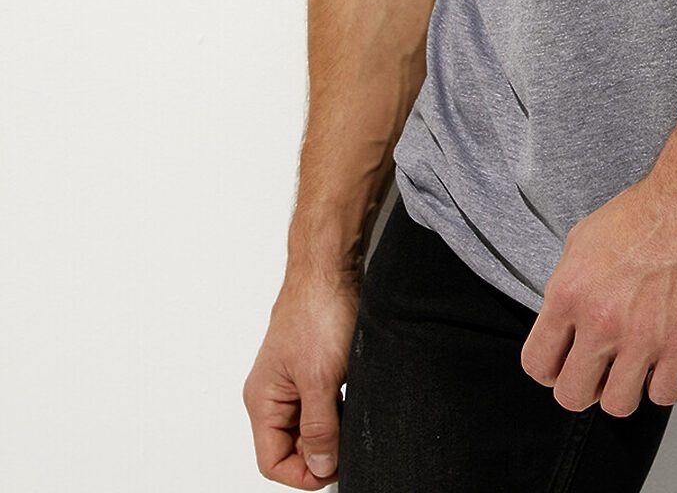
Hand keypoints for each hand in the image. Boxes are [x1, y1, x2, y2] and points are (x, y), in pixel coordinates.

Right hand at [243, 270, 360, 486]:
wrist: (330, 264)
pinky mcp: (313, 365)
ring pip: (310, 425)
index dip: (302, 473)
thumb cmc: (317, 309)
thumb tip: (318, 467)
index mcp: (262, 399)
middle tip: (347, 439)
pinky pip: (323, 403)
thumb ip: (319, 428)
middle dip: (319, 450)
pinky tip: (354, 397)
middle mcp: (273, 392)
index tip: (333, 466)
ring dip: (331, 428)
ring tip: (351, 414)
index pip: (272, 461)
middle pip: (291, 447)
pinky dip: (338, 408)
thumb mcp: (321, 378)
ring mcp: (292, 378)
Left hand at [519, 174, 676, 416]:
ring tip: (632, 367)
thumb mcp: (581, 241)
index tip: (563, 366)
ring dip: (623, 390)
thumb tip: (562, 321)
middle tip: (599, 372)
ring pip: (618, 405)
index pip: (538, 363)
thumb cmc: (641, 215)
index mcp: (568, 293)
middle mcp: (600, 320)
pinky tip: (664, 361)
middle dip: (584, 388)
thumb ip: (566, 287)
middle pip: (572, 396)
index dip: (550, 371)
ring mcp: (642, 336)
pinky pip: (664, 395)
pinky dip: (663, 385)